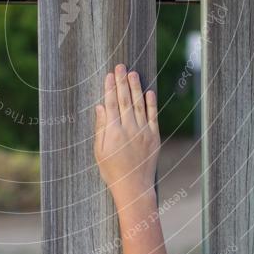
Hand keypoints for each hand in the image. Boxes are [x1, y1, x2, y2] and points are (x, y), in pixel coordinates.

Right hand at [94, 64, 159, 203]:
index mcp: (113, 132)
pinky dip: (151, 103)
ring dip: (135, 87)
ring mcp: (143, 132)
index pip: (111, 104)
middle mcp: (129, 129)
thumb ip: (100, 127)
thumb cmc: (112, 170)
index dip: (109, 88)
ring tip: (133, 73)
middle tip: (120, 66)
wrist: (134, 187)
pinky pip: (153, 116)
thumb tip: (100, 106)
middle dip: (122, 81)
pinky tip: (149, 91)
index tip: (109, 75)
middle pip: (124, 100)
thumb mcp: (99, 150)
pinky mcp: (154, 137)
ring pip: (139, 104)